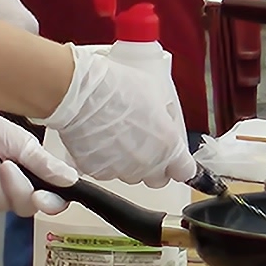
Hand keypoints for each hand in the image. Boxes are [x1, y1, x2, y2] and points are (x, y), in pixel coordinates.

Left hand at [0, 98, 78, 221]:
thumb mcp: (22, 143)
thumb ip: (45, 164)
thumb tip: (72, 180)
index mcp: (34, 176)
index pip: (51, 201)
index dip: (49, 204)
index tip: (39, 196)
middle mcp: (15, 190)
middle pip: (24, 206)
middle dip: (12, 184)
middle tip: (4, 162)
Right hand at [43, 43, 192, 186]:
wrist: (80, 92)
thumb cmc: (117, 87)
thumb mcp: (158, 92)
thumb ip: (168, 117)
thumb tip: (168, 121)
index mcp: (168, 145)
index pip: (185, 172)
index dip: (180, 165)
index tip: (176, 159)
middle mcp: (146, 163)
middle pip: (157, 179)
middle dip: (155, 166)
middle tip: (145, 143)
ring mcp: (120, 170)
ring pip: (131, 176)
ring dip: (129, 163)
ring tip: (119, 136)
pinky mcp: (95, 171)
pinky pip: (106, 171)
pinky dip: (105, 160)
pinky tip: (102, 139)